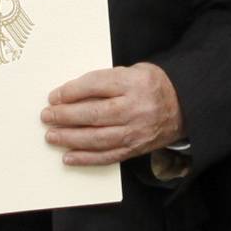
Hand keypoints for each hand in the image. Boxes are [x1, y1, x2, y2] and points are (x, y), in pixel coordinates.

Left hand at [41, 64, 182, 166]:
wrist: (183, 106)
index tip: (54, 96)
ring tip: (51, 136)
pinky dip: (86, 158)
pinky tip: (68, 157)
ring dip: (70, 139)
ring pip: (97, 138)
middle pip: (93, 113)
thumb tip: (70, 95)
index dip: (71, 91)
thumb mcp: (133, 71)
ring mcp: (136, 131)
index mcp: (133, 82)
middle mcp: (135, 108)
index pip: (96, 85)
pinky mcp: (136, 148)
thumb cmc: (152, 86)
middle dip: (65, 116)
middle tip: (47, 116)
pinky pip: (107, 156)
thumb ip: (105, 81)